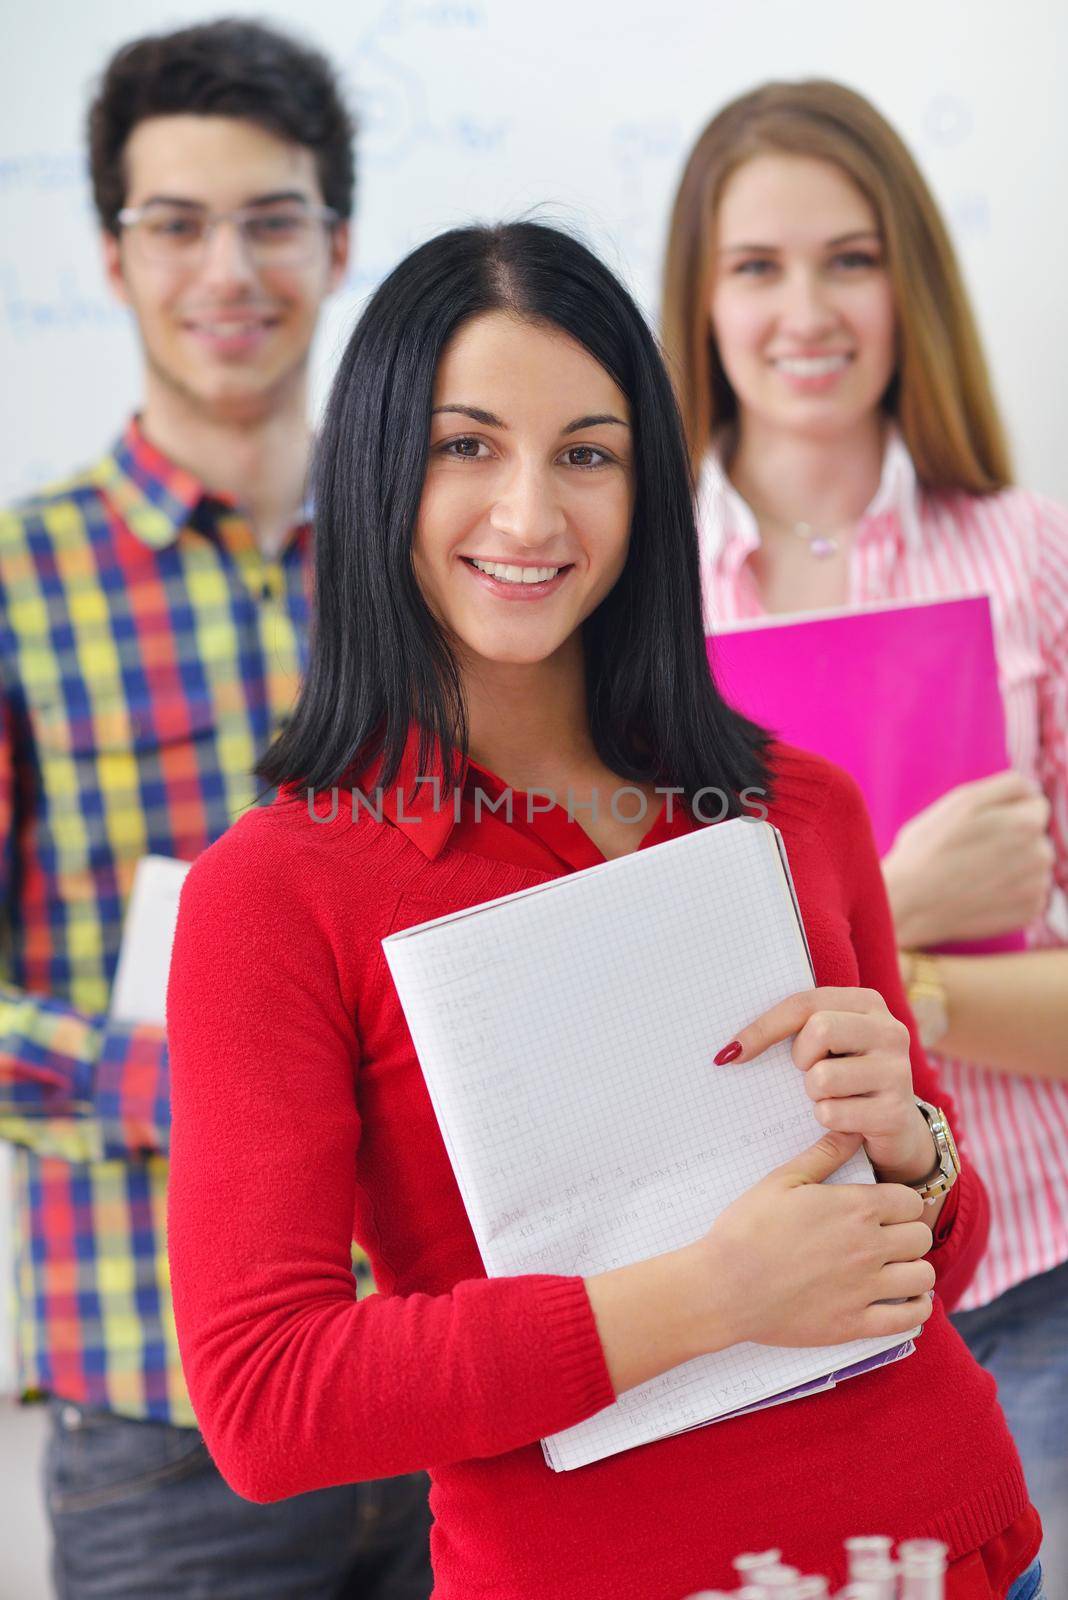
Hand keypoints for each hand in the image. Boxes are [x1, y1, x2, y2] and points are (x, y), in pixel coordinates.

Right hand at [691, 1131, 934, 1347]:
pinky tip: (902, 1299)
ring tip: (894, 1267)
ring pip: (924, 1276)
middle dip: (908, 1232)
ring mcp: (865, 1289)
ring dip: (914, 1269)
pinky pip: (910, 1319)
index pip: (910, 1200)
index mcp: (855, 1208)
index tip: (884, 1207)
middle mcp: (869, 1246)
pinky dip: (915, 1308)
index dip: (899, 1201)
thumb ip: (825, 1154)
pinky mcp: (856, 1324)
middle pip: (921, 1236)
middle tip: (886, 1236)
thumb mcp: (783, 1180)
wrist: (725, 1286)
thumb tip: (854, 1131)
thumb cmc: (748, 1228)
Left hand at [716, 986, 934, 1180]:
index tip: (733, 1051)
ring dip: (813, 1095)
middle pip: (820, 1030)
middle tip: (810, 1071)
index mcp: (868, 1003)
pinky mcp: (895, 1113)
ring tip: (832, 1097)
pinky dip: (826, 1120)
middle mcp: (890, 1031)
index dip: (763, 1027)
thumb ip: (796, 1029)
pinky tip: (845, 1120)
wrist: (897, 1129)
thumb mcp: (830, 1044)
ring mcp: (897, 1072)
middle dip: (801, 1057)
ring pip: (822, 1077)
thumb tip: (730, 1049)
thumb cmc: (848, 1077)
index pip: (805, 1003)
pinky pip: (831, 1114)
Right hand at [882, 771, 1052, 947]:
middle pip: (1036, 834)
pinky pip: (1029, 891)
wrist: (910, 903)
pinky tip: (982, 892)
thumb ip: (1008, 787)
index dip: (1006, 809)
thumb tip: (1035, 791)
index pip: (1035, 802)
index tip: (980, 824)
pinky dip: (1011, 891)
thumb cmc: (930, 847)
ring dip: (1013, 864)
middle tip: (973, 850)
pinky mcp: (1030, 910)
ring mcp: (1036, 886)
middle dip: (1012, 837)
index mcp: (1027, 823)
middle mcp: (1040, 855)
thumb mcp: (964, 801)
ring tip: (975, 872)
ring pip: (1033, 863)